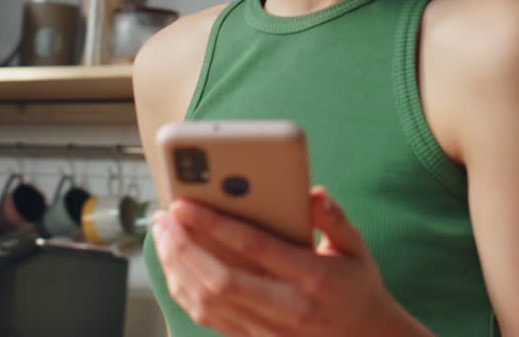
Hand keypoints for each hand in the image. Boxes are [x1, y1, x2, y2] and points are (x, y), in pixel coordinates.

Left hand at [151, 186, 426, 335]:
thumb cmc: (356, 286)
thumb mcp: (356, 249)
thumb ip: (335, 219)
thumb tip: (313, 194)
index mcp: (312, 277)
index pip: (253, 247)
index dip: (214, 224)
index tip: (185, 203)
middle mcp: (287, 307)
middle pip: (220, 279)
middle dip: (183, 247)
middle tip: (164, 218)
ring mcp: (268, 330)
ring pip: (208, 302)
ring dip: (177, 267)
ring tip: (162, 236)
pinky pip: (209, 318)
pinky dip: (185, 291)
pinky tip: (174, 264)